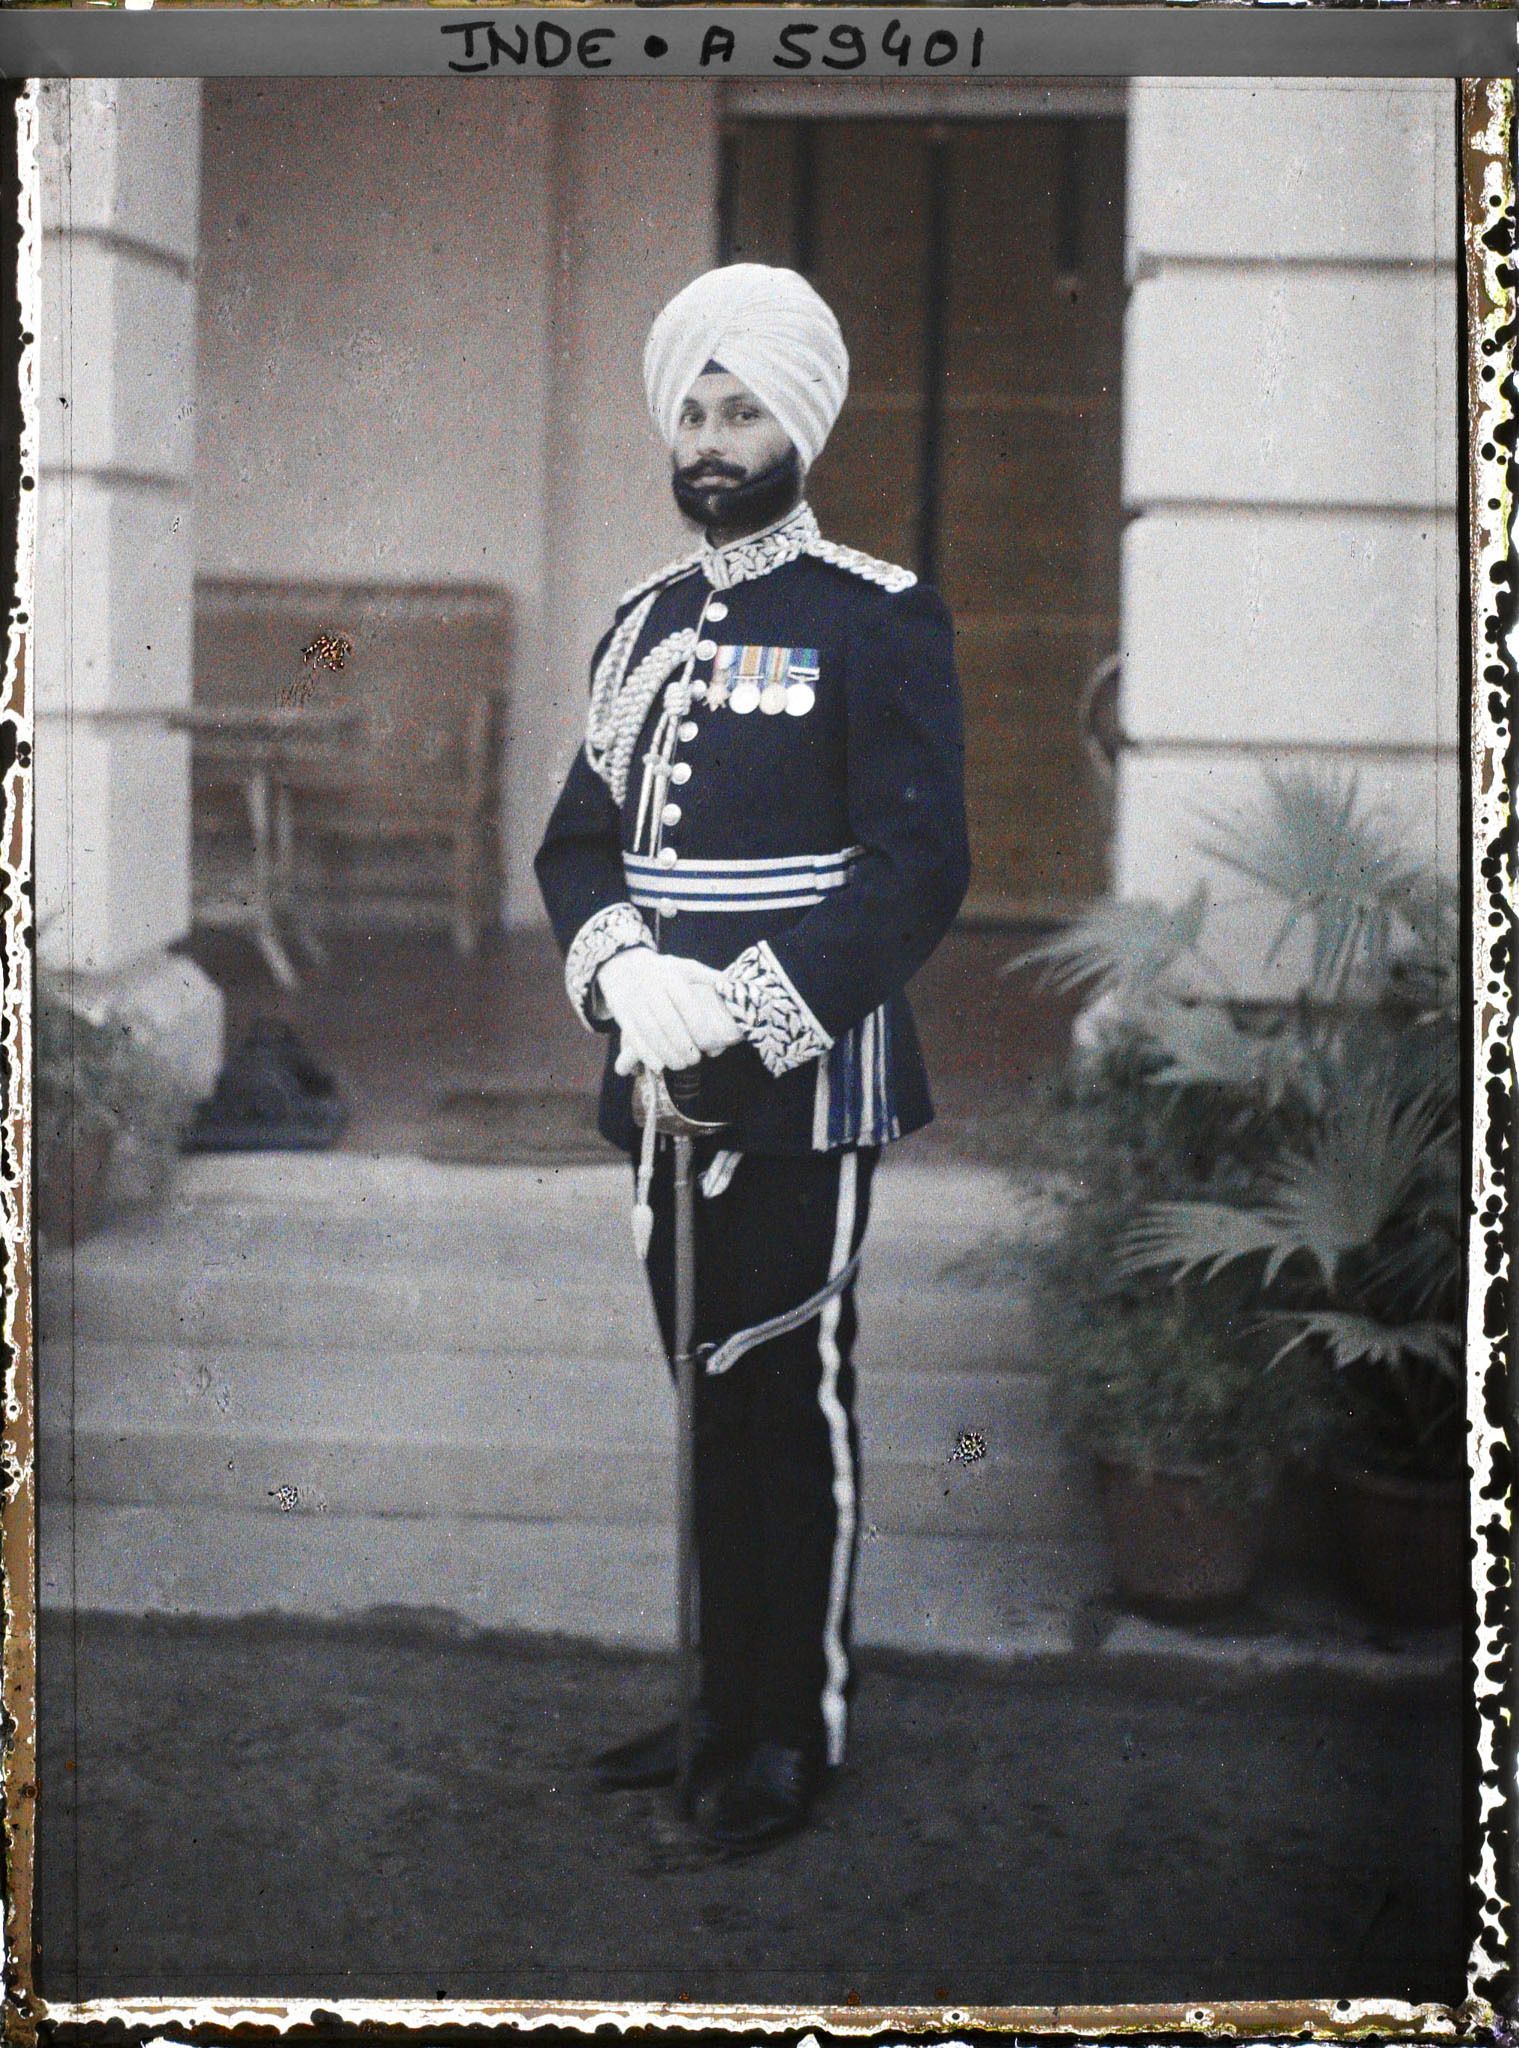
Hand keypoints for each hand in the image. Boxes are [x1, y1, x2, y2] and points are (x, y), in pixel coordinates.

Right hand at [597, 950, 740, 1075]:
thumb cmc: (665, 972)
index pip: (687, 1004)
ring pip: (650, 1032)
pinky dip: (645, 1054)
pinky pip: (633, 1037)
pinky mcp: (622, 1014)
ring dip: (666, 1053)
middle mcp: (651, 987)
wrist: (626, 966)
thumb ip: (710, 979)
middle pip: (667, 1022)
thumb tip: (736, 990)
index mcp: (671, 977)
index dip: (698, 1027)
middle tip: (694, 1060)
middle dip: (683, 1045)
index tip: (708, 1044)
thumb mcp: (688, 968)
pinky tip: (658, 1066)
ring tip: (680, 1065)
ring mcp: (634, 1001)